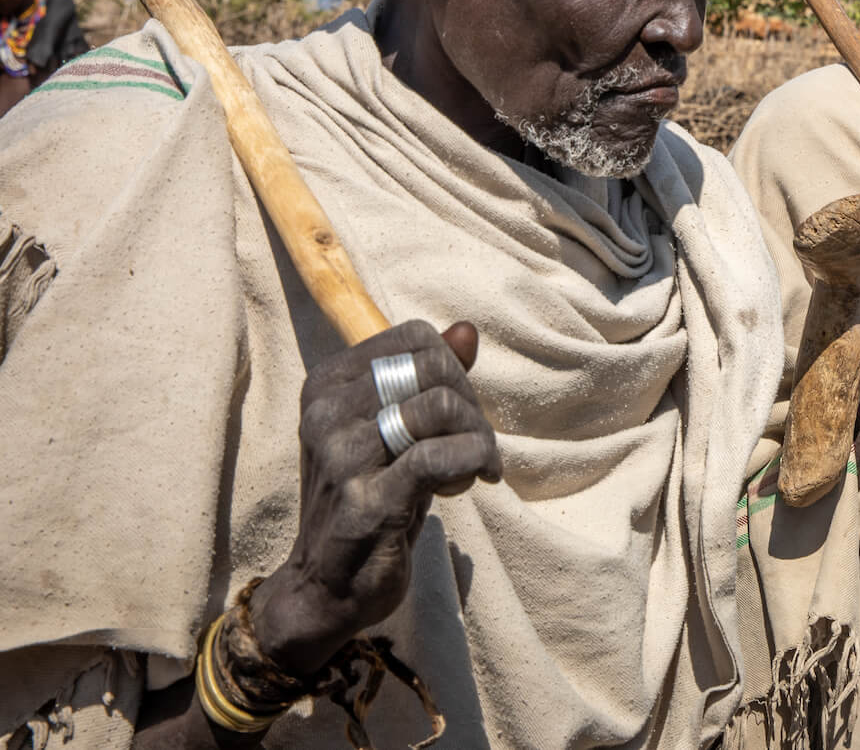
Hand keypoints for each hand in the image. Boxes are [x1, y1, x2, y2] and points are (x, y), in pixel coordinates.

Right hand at [249, 320, 499, 674]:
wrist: (326, 588)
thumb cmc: (368, 498)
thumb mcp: (395, 430)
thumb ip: (429, 378)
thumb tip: (466, 329)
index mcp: (327, 384)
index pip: (417, 339)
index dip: (454, 371)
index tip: (457, 414)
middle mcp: (326, 412)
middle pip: (434, 368)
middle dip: (470, 405)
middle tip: (473, 443)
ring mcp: (342, 455)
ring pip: (439, 406)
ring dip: (477, 436)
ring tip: (473, 466)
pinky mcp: (367, 499)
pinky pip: (439, 456)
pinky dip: (473, 461)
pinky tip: (473, 481)